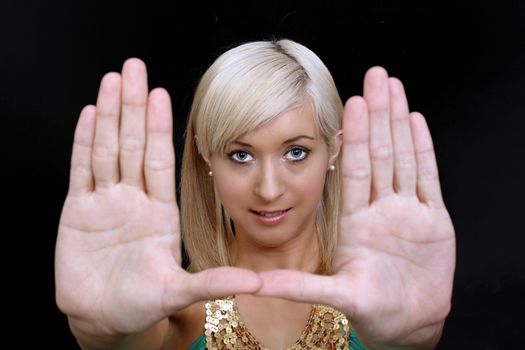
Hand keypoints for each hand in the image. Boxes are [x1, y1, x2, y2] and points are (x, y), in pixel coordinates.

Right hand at [55, 59, 260, 336]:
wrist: (105, 319)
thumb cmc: (142, 305)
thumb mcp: (180, 291)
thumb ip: (215, 282)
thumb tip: (258, 283)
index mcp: (160, 211)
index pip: (160, 160)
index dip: (160, 127)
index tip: (163, 95)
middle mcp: (133, 199)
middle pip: (133, 143)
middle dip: (133, 106)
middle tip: (135, 67)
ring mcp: (104, 202)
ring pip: (107, 148)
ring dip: (109, 115)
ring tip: (113, 80)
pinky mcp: (77, 212)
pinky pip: (80, 170)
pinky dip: (82, 142)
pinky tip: (89, 114)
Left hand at [256, 67, 455, 346]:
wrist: (408, 324)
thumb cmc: (371, 312)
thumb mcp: (334, 295)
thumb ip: (297, 286)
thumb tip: (252, 286)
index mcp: (353, 221)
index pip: (352, 170)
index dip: (352, 137)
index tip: (350, 104)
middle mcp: (379, 209)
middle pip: (378, 153)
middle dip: (378, 114)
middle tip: (375, 74)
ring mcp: (407, 212)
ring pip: (402, 157)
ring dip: (399, 121)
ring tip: (395, 85)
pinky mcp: (434, 220)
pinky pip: (428, 178)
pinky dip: (424, 149)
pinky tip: (417, 120)